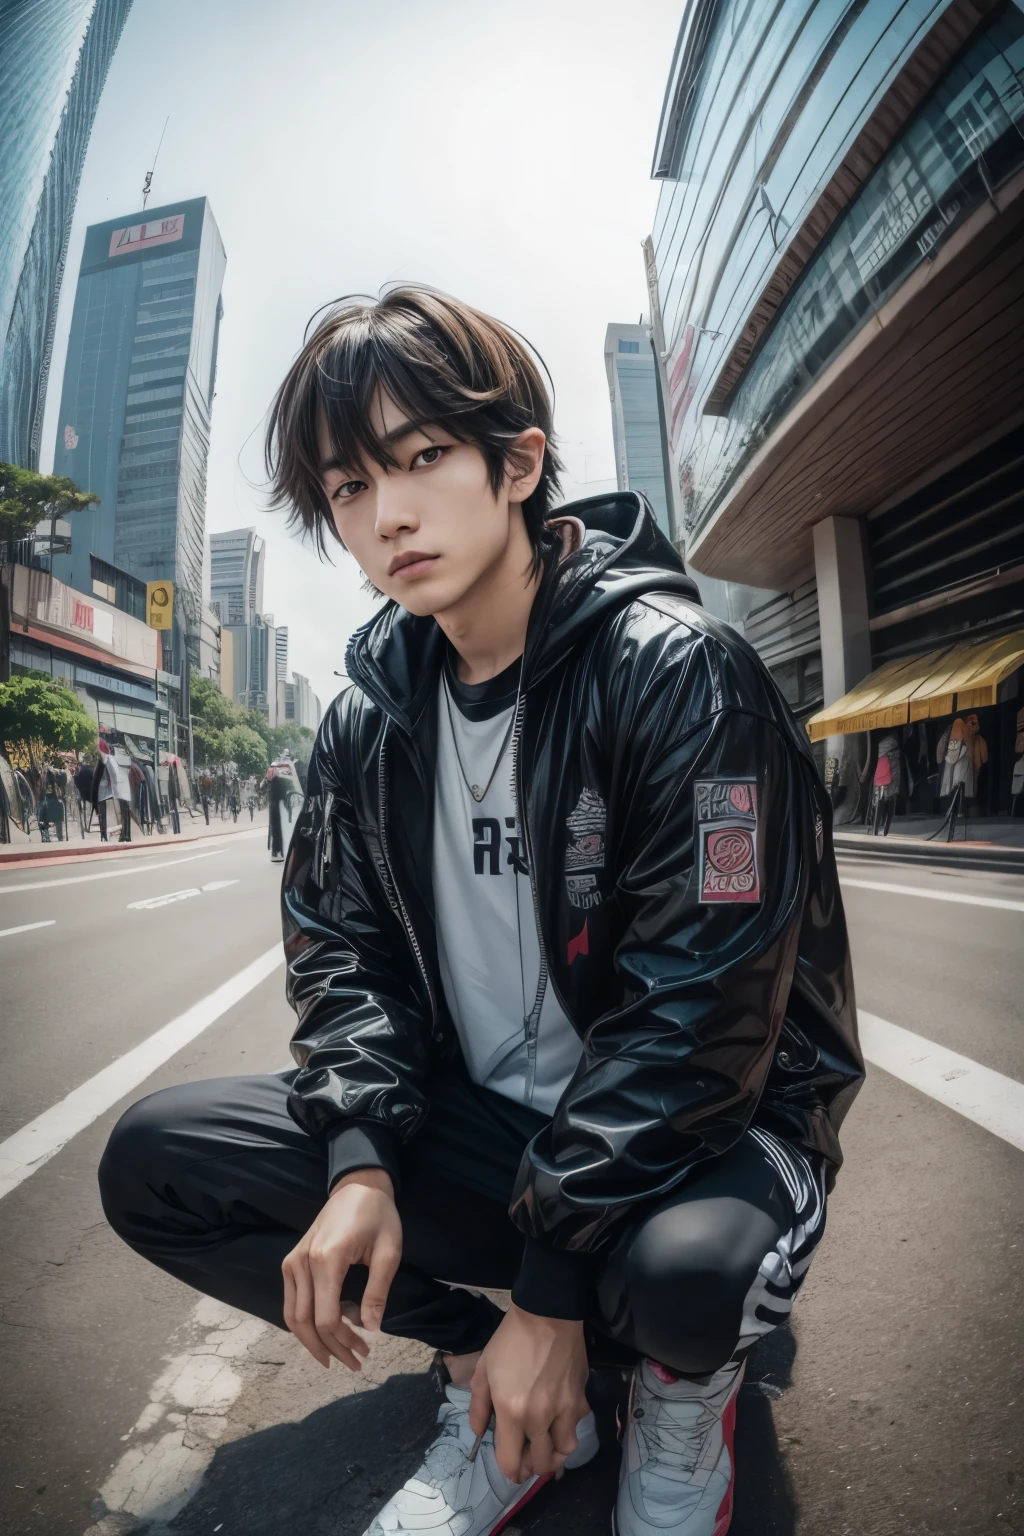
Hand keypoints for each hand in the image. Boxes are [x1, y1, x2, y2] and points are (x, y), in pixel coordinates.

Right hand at [282, 1168, 400, 1370]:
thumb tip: (372, 1329)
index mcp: (327, 1259)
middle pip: (306, 1322)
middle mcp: (302, 1262)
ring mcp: (292, 1261)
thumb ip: (378, 1291)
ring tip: (337, 1356)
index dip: (344, 1341)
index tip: (365, 1351)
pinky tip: (325, 1333)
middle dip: (329, 1348)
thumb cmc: (378, 1215)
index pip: (326, 1317)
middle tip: (353, 1363)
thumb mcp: (389, 1251)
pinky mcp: (291, 1261)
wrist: (358, 1185)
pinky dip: (304, 1322)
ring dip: (313, 1341)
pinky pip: (291, 1301)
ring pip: (292, 1316)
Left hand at [468, 1304, 588, 1483]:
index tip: (509, 1469)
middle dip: (531, 1467)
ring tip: (546, 1445)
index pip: (511, 1462)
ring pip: (565, 1451)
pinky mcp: (581, 1397)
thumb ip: (478, 1407)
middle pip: (541, 1463)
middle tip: (526, 1458)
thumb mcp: (484, 1370)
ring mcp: (565, 1409)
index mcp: (512, 1412)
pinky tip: (559, 1419)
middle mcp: (540, 1418)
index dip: (509, 1471)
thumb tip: (480, 1433)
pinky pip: (576, 1426)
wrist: (547, 1314)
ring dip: (554, 1454)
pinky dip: (568, 1429)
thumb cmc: (510, 1340)